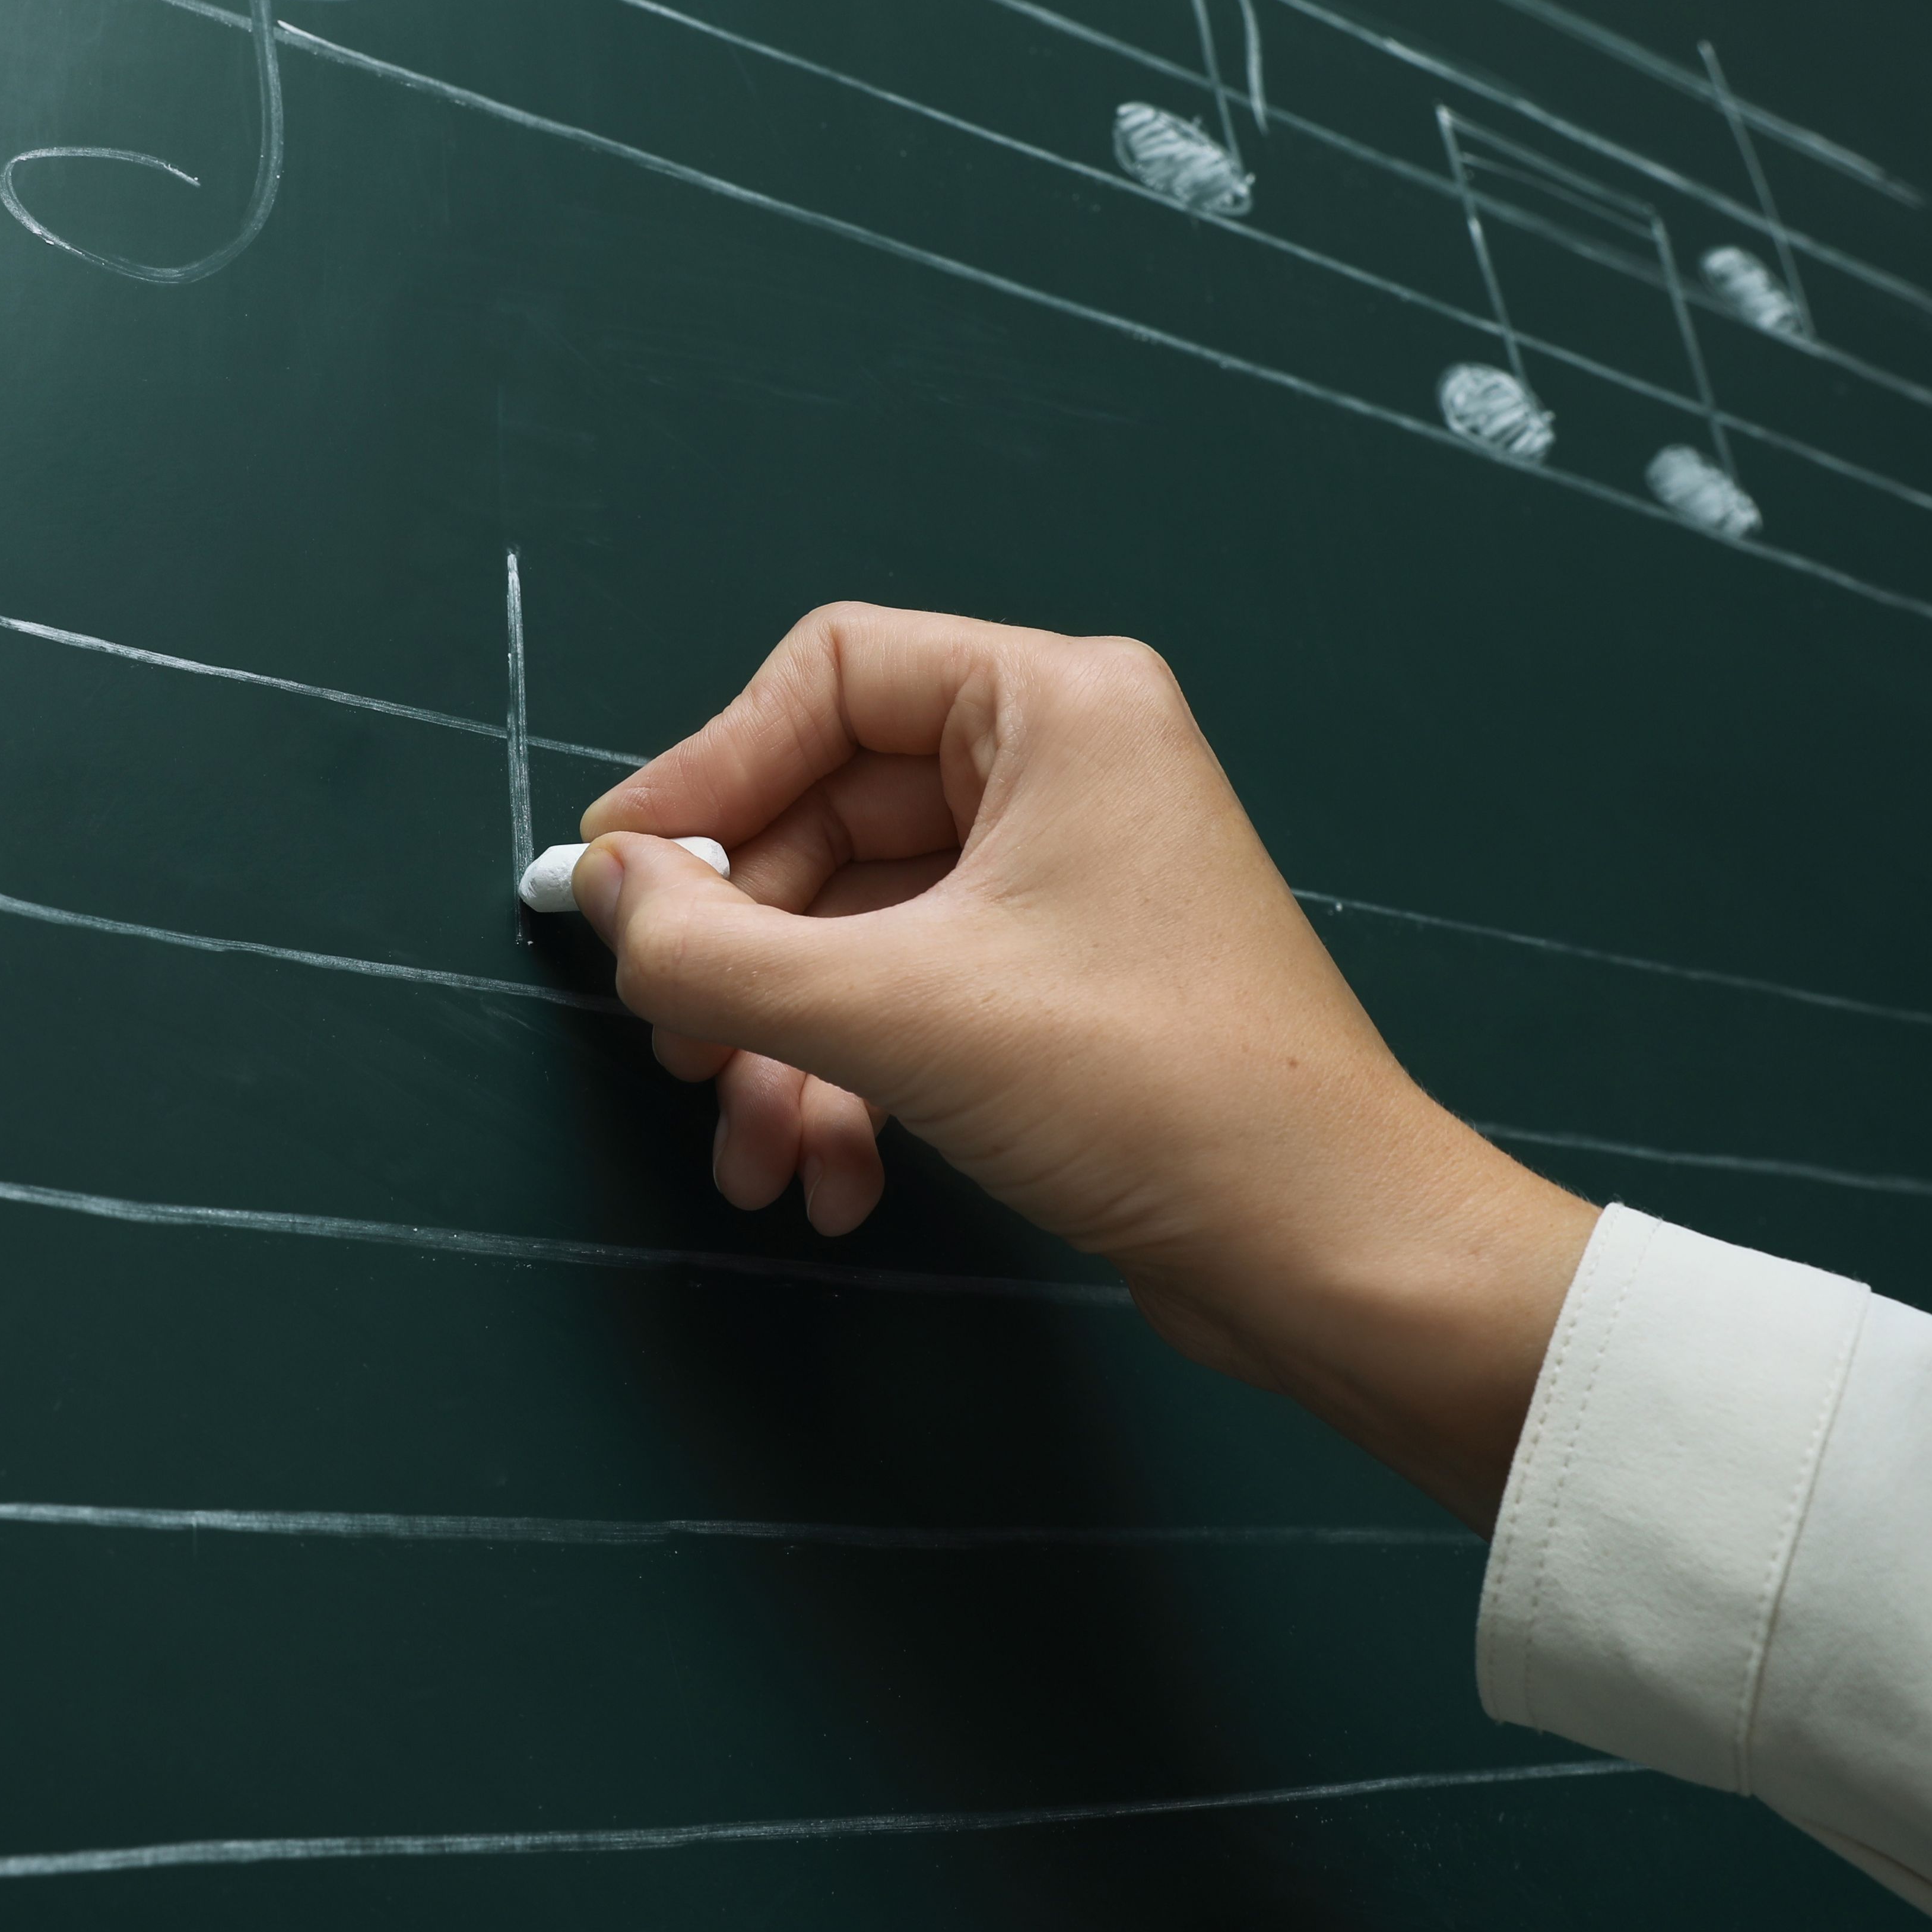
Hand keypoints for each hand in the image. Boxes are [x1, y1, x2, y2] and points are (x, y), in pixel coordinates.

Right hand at [570, 604, 1598, 1528]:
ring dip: (785, 1047)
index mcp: (1055, 706)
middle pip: (828, 816)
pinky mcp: (1068, 986)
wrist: (1332, 1253)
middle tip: (674, 1053)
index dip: (706, 775)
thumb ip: (714, 950)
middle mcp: (1068, 768)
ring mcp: (1071, 880)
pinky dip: (854, 1083)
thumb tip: (599, 892)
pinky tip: (833, 1179)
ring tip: (753, 1154)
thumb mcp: (892, 1012)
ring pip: (859, 927)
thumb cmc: (1154, 1091)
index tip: (617, 880)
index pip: (828, 679)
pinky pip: (913, 997)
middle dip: (741, 956)